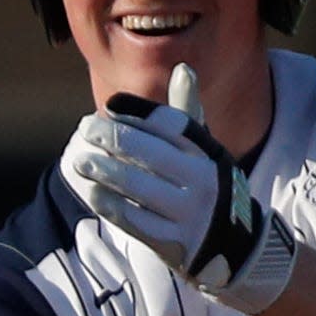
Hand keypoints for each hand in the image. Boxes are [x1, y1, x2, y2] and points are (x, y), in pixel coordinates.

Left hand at [72, 63, 295, 314]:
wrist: (234, 246)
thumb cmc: (206, 186)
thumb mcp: (206, 152)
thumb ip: (188, 114)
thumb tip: (183, 69)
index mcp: (208, 154)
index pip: (168, 127)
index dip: (135, 115)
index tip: (109, 107)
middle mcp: (202, 182)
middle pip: (150, 153)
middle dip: (113, 138)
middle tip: (86, 128)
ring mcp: (189, 214)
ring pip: (138, 186)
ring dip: (104, 170)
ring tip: (81, 159)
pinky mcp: (174, 242)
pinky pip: (134, 219)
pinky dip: (109, 202)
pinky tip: (92, 190)